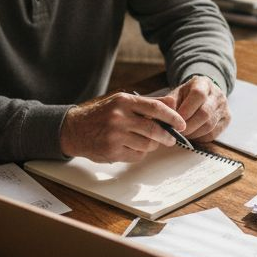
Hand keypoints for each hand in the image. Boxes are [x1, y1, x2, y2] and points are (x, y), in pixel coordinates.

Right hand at [61, 92, 185, 162]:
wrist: (74, 129)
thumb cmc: (102, 114)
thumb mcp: (122, 102)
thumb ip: (148, 103)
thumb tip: (173, 104)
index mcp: (124, 101)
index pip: (155, 108)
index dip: (172, 117)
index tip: (181, 124)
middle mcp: (119, 117)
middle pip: (153, 129)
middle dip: (167, 136)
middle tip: (171, 139)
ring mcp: (115, 135)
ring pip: (147, 144)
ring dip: (152, 145)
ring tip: (148, 141)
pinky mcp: (112, 151)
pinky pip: (136, 155)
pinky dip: (140, 153)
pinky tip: (132, 147)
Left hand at [161, 76, 229, 141]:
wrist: (203, 95)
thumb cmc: (187, 96)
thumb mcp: (177, 93)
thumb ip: (170, 101)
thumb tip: (165, 108)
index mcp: (203, 83)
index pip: (198, 95)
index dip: (186, 110)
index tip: (174, 120)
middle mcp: (217, 94)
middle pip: (205, 113)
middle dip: (188, 126)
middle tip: (176, 132)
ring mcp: (224, 107)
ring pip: (209, 126)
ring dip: (193, 133)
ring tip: (182, 134)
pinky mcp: (227, 119)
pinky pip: (213, 134)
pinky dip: (200, 138)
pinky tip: (192, 135)